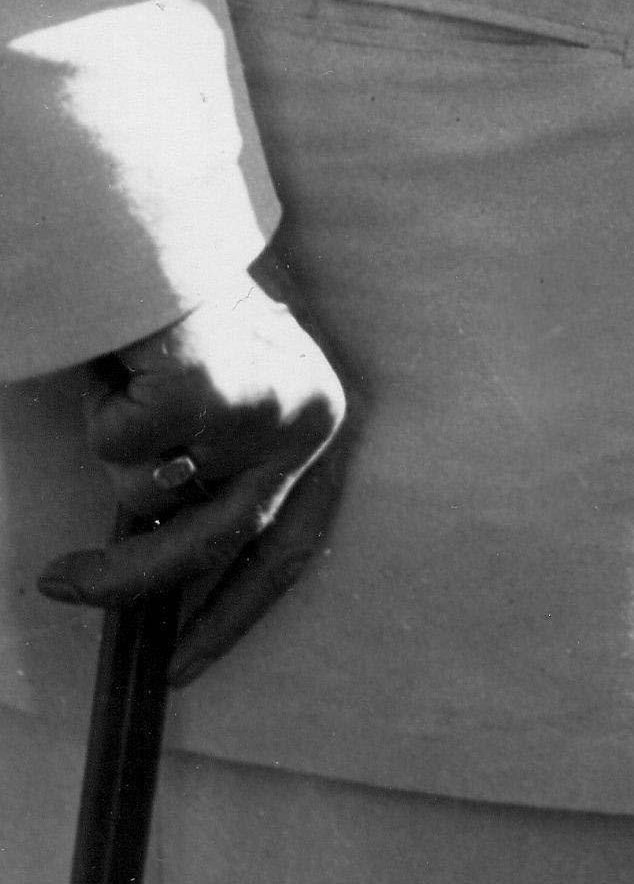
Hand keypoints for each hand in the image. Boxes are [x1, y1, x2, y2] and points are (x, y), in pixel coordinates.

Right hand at [37, 253, 347, 683]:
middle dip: (130, 582)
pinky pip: (123, 444)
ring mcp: (267, 407)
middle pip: (217, 542)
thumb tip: (164, 564)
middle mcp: (313, 416)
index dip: (234, 616)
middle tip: (60, 587)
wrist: (174, 213)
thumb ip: (214, 471)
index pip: (291, 550)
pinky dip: (102, 403)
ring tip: (126, 369)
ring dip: (112, 438)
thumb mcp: (221, 396)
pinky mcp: (213, 394)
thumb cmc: (191, 300)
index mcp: (323, 420)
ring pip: (151, 489)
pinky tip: (124, 350)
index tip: (180, 671)